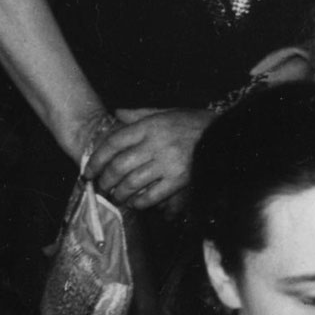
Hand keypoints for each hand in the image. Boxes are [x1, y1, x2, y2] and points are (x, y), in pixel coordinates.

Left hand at [86, 107, 210, 211]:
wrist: (225, 135)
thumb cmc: (194, 123)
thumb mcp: (166, 112)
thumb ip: (139, 114)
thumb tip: (115, 113)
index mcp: (150, 126)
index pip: (114, 143)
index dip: (97, 159)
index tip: (88, 170)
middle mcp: (156, 144)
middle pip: (119, 165)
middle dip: (105, 179)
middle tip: (100, 187)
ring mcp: (168, 163)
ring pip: (133, 182)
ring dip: (120, 193)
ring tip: (115, 197)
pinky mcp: (179, 179)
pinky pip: (153, 195)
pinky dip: (140, 201)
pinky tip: (136, 203)